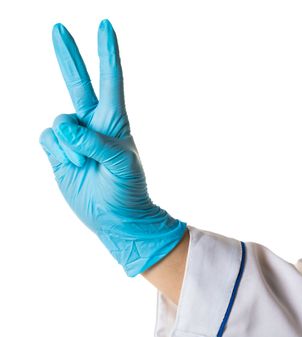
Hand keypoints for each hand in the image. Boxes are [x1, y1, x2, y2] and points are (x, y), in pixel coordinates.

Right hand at [39, 19, 186, 276]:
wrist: (115, 218)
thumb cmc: (127, 191)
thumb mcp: (120, 165)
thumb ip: (94, 143)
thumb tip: (61, 124)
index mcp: (114, 123)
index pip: (110, 81)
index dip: (107, 54)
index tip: (105, 25)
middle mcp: (92, 125)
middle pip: (78, 84)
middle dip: (69, 56)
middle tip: (59, 27)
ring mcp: (73, 138)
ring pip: (57, 122)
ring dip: (68, 146)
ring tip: (86, 168)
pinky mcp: (58, 152)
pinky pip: (46, 139)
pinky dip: (56, 153)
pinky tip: (71, 167)